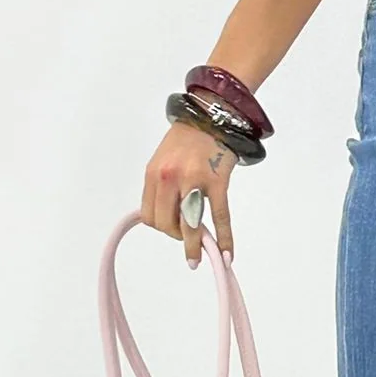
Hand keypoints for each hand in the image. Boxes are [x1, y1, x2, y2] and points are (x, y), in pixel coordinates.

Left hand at [141, 119, 236, 268]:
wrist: (212, 116)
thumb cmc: (188, 139)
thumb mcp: (163, 160)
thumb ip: (161, 186)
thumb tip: (165, 214)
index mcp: (154, 174)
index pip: (150, 216)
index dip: (161, 226)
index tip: (173, 226)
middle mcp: (170, 179)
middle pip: (166, 224)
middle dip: (176, 234)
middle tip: (187, 233)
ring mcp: (193, 181)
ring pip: (189, 225)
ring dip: (193, 246)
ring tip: (197, 259)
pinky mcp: (217, 183)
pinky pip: (219, 217)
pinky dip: (223, 239)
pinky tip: (225, 254)